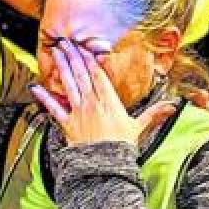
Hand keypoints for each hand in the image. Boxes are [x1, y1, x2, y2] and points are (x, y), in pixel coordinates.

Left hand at [30, 39, 175, 146]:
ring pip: (69, 84)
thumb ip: (154, 114)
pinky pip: (54, 108)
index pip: (98, 74)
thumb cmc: (121, 148)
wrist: (105, 166)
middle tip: (66, 41)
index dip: (90, 58)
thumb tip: (173, 107)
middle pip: (82, 74)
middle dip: (74, 56)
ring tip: (56, 52)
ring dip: (62, 67)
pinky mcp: (67, 124)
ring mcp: (78, 112)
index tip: (85, 46)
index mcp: (109, 101)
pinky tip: (36, 87)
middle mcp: (92, 103)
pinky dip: (44, 97)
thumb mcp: (139, 128)